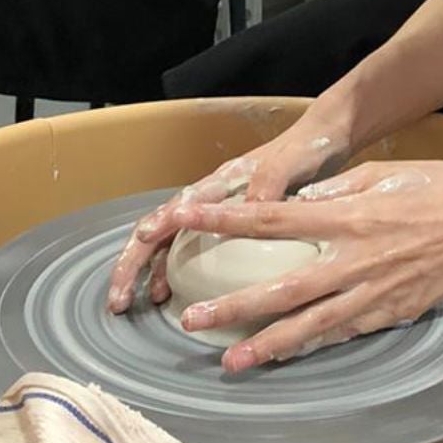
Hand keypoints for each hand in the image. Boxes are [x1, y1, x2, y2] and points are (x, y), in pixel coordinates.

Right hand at [105, 107, 353, 313]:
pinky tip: (172, 294)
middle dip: (133, 263)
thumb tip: (248, 205)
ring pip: (169, 242)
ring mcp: (218, 210)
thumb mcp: (292, 162)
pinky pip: (190, 249)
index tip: (138, 252)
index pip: (178, 207)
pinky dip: (174, 270)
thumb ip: (270, 180)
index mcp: (223, 181)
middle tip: (118, 299)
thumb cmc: (307, 147)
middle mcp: (212, 195)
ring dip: (150, 271)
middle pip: (160, 228)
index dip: (154, 230)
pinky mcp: (230, 223)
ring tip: (139, 303)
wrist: (324, 140)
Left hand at [161, 158, 442, 373]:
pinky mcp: (395, 312)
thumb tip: (299, 203)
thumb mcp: (385, 171)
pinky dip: (314, 344)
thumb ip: (338, 190)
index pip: (272, 220)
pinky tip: (288, 355)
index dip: (226, 221)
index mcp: (350, 216)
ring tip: (231, 359)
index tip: (188, 221)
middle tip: (192, 319)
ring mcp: (376, 293)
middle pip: (283, 289)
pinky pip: (346, 332)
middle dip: (234, 305)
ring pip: (312, 326)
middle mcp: (356, 260)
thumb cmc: (441, 186)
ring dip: (267, 344)